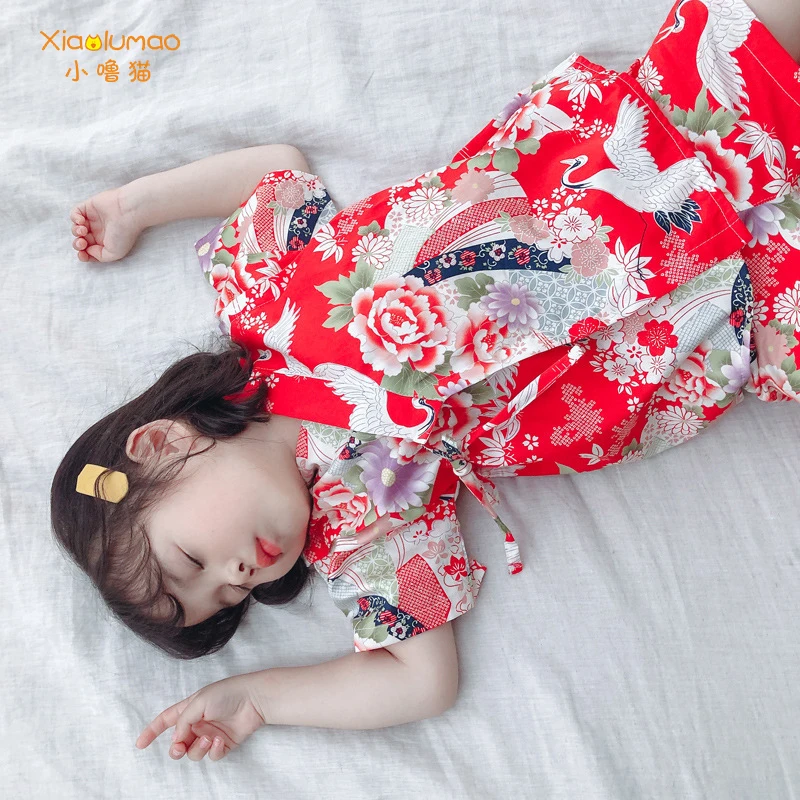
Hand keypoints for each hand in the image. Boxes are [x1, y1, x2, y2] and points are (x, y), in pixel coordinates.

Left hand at [70, 184, 142, 262]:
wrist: (128, 213)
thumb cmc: (124, 233)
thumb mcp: (114, 254)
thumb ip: (98, 256)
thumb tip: (88, 250)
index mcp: (105, 243)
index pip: (88, 251)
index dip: (82, 254)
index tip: (82, 254)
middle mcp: (98, 232)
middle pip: (80, 240)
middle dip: (77, 244)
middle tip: (82, 242)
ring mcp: (93, 219)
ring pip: (76, 228)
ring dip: (75, 232)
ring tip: (83, 231)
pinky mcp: (89, 207)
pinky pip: (74, 213)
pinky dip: (74, 218)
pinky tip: (81, 221)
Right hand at [135, 673, 266, 761]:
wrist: (254, 699)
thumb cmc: (227, 693)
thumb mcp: (199, 702)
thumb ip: (183, 721)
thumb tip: (175, 740)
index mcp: (189, 708)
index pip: (166, 720)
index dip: (152, 731)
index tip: (140, 744)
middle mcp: (197, 723)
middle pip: (177, 743)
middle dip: (175, 749)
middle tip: (179, 748)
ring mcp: (210, 734)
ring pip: (193, 752)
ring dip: (197, 749)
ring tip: (209, 738)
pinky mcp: (223, 744)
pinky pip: (211, 756)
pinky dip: (213, 751)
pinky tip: (219, 741)